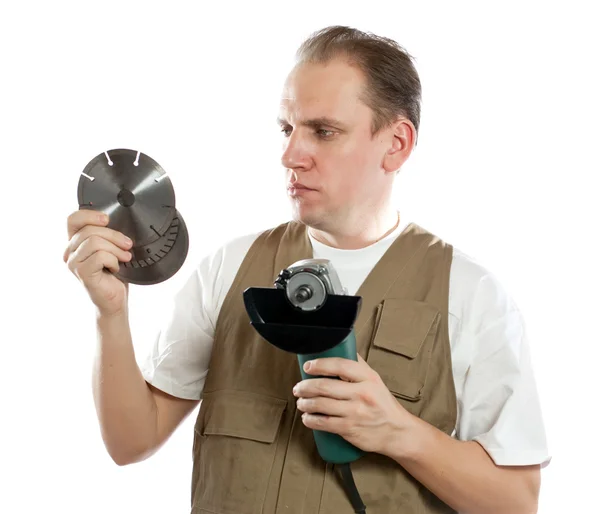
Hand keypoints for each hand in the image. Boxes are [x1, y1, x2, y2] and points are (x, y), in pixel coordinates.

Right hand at [63, 209, 132, 316]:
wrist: (116, 299)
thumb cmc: (115, 274)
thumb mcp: (111, 248)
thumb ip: (107, 235)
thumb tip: (115, 220)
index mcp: (76, 243)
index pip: (73, 219)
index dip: (90, 215)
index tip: (107, 219)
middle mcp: (70, 252)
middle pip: (90, 230)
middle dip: (114, 236)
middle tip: (127, 245)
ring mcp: (74, 263)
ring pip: (95, 241)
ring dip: (116, 249)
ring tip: (124, 258)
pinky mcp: (82, 273)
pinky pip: (100, 256)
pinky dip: (114, 261)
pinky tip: (116, 269)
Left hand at [293, 354, 413, 454]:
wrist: (397, 432)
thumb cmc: (383, 404)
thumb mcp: (375, 381)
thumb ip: (358, 366)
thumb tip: (341, 348)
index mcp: (368, 378)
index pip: (340, 365)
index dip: (320, 364)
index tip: (308, 366)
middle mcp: (362, 394)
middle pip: (325, 386)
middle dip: (305, 386)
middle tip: (298, 387)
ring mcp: (355, 412)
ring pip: (320, 404)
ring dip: (304, 403)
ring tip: (301, 402)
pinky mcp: (350, 429)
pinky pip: (323, 423)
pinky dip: (310, 420)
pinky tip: (307, 417)